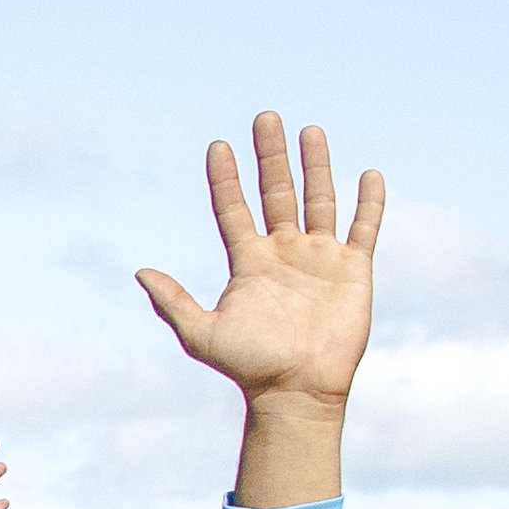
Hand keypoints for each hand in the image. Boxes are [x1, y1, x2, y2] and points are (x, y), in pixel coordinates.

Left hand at [136, 113, 381, 403]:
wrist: (297, 390)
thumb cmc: (248, 368)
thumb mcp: (201, 335)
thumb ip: (173, 302)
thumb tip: (140, 272)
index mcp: (248, 263)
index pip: (233, 210)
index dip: (225, 179)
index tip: (218, 147)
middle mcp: (283, 253)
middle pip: (276, 193)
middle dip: (270, 156)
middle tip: (264, 118)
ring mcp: (320, 258)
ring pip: (319, 200)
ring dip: (315, 166)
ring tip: (310, 130)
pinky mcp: (354, 269)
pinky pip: (364, 228)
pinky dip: (368, 202)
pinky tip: (368, 175)